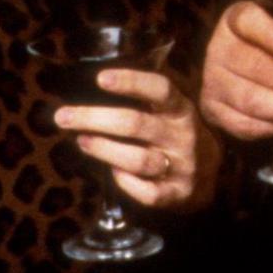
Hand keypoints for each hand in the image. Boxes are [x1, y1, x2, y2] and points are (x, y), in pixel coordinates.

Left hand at [56, 67, 217, 211]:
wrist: (209, 172)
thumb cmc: (171, 133)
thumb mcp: (167, 110)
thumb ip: (142, 98)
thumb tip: (92, 83)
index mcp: (179, 109)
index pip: (159, 89)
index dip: (131, 82)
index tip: (101, 79)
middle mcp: (182, 135)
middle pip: (136, 124)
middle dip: (94, 119)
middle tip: (63, 117)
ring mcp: (182, 166)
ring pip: (139, 160)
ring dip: (105, 150)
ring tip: (81, 141)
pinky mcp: (178, 193)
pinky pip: (148, 193)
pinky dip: (126, 183)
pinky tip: (113, 173)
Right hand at [198, 0, 272, 140]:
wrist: (245, 74)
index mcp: (239, 19)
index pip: (248, 21)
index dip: (271, 34)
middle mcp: (220, 48)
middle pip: (254, 66)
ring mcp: (213, 81)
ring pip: (250, 99)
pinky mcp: (214, 111)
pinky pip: (242, 124)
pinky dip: (271, 127)